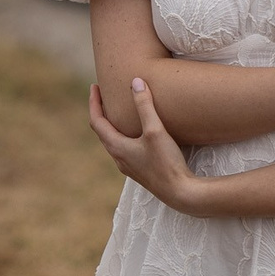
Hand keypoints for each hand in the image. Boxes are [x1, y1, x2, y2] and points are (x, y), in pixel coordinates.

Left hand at [88, 79, 207, 214]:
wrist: (180, 193)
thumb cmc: (166, 162)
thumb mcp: (155, 130)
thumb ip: (144, 105)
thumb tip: (135, 82)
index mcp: (116, 147)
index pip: (97, 121)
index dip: (94, 102)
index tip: (95, 86)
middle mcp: (118, 158)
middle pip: (102, 131)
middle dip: (101, 111)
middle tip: (104, 94)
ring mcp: (128, 165)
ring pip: (113, 141)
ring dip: (112, 124)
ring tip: (118, 110)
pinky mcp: (140, 169)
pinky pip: (124, 148)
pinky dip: (123, 134)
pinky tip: (135, 132)